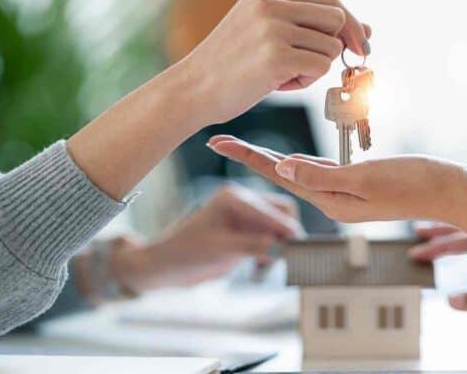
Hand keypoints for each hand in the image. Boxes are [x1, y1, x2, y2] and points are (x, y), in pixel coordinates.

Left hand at [112, 184, 302, 291]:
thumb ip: (253, 245)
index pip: (271, 208)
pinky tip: (259, 269)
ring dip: (279, 247)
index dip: (285, 227)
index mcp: (233, 197)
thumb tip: (283, 247)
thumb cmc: (186, 252)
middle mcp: (243, 202)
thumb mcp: (221, 249)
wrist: (167, 267)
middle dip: (285, 235)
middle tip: (286, 257)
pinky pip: (270, 240)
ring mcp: (245, 218)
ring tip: (266, 267)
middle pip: (280, 213)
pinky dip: (271, 253)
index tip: (299, 244)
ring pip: (278, 228)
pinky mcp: (246, 234)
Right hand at [180, 0, 370, 123]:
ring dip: (314, 68)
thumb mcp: (263, 32)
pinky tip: (277, 84)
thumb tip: (363, 30)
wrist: (193, 89)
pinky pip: (319, 68)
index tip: (358, 44)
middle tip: (315, 65)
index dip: (349, 24)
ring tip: (282, 75)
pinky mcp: (276, 57)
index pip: (328, 0)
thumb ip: (308, 26)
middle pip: (337, 19)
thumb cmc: (230, 66)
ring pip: (330, 48)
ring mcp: (273, 29)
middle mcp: (271, 5)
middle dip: (338, 45)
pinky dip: (305, 82)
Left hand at [206, 135, 466, 245]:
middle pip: (282, 175)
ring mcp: (345, 194)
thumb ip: (325, 176)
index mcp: (330, 200)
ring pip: (298, 174)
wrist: (451, 190)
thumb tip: (285, 169)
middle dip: (250, 158)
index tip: (218, 142)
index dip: (247, 157)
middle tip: (220, 139)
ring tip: (245, 147)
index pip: (279, 176)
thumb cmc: (415, 183)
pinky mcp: (359, 184)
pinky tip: (290, 158)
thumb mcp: (367, 179)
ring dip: (271, 160)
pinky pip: (320, 172)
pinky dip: (300, 162)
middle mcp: (332, 200)